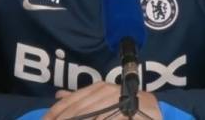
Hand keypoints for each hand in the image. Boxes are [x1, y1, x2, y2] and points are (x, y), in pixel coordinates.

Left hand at [43, 81, 161, 119]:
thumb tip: (59, 95)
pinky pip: (108, 118)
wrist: (150, 108)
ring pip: (90, 115)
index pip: (72, 101)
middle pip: (78, 111)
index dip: (54, 112)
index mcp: (98, 88)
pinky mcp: (125, 113)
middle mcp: (106, 92)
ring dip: (76, 119)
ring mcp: (116, 102)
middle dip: (64, 119)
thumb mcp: (101, 98)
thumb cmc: (124, 104)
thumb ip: (81, 98)